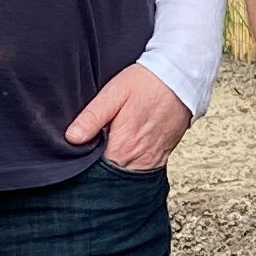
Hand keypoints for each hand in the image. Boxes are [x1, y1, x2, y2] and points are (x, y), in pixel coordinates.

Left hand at [66, 63, 195, 171]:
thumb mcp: (114, 93)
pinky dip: (130, 166)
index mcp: (123, 146)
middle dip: (97, 170)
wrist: (182, 77)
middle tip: (90, 152)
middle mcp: (139, 158)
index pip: (94, 171)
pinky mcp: (162, 156)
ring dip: (114, 169)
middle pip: (110, 177)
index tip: (78, 155)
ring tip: (107, 151)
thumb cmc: (148, 82)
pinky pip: (141, 171)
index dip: (83, 165)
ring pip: (125, 176)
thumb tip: (72, 138)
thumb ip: (92, 117)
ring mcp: (152, 160)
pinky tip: (124, 151)